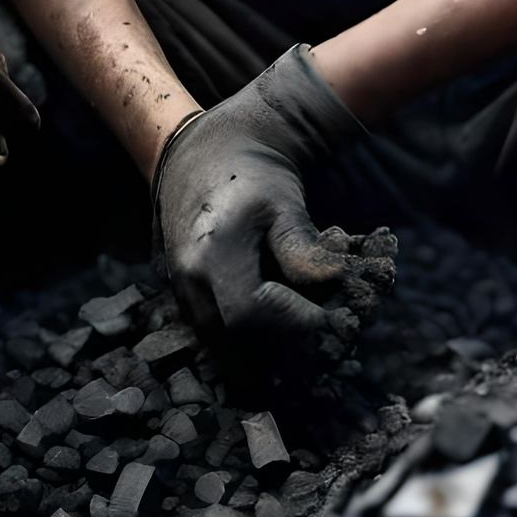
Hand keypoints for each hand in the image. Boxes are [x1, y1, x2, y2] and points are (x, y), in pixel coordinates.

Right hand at [153, 44, 366, 351]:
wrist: (205, 159)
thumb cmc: (251, 177)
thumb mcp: (283, 201)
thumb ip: (302, 245)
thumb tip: (334, 282)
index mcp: (212, 255)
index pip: (249, 313)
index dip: (292, 322)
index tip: (331, 320)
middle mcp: (189, 283)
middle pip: (230, 344)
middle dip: (277, 355)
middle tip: (319, 349)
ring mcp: (181, 294)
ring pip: (219, 347)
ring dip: (259, 358)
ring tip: (301, 354)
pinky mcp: (186, 298)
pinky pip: (213, 337)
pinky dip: (244, 347)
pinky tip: (277, 343)